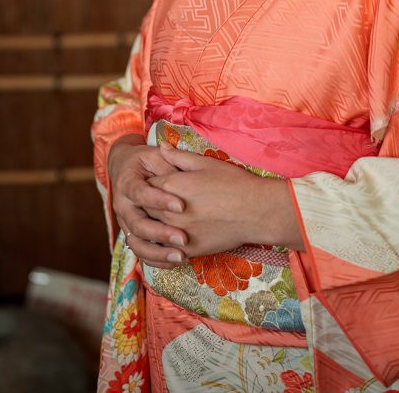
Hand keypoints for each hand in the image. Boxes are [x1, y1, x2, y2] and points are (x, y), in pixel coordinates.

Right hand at [107, 135, 188, 268]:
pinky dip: (156, 260)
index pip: (141, 193)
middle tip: (183, 238)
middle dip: (161, 232)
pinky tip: (175, 262)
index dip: (159, 200)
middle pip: (137, 223)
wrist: (125, 168)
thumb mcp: (156, 156)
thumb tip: (184, 176)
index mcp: (126, 183)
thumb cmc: (146, 161)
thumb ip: (169, 166)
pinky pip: (140, 252)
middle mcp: (122, 206)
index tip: (181, 206)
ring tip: (181, 256)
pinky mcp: (132, 234)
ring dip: (158, 252)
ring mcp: (125, 222)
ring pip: (137, 243)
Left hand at [146, 143, 304, 256]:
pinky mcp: (188, 250)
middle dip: (144, 205)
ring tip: (143, 227)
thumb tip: (160, 148)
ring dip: (147, 227)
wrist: (255, 211)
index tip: (150, 183)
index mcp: (171, 186)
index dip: (148, 183)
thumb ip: (179, 156)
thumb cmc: (233, 183)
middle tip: (144, 203)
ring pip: (150, 231)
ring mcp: (177, 233)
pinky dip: (158, 247)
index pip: (147, 184)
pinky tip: (160, 243)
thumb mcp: (206, 163)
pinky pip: (164, 251)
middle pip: (144, 208)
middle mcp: (169, 211)